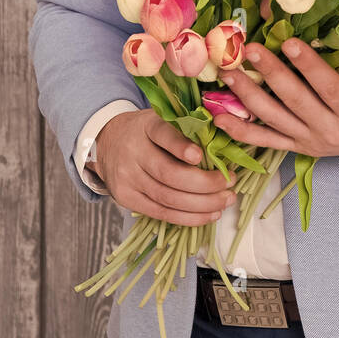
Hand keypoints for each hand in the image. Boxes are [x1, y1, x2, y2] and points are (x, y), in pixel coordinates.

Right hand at [94, 109, 237, 223]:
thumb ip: (188, 128)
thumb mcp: (163, 119)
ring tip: (225, 201)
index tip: (200, 155)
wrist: (109, 143)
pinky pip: (161, 213)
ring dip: (202, 204)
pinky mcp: (126, 198)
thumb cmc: (148, 132)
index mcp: (146, 127)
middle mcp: (134, 152)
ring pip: (168, 198)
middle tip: (229, 183)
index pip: (162, 134)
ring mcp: (128, 178)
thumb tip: (224, 145)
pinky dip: (189, 217)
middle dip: (205, 183)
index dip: (181, 146)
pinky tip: (209, 215)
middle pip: (169, 174)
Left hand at [210, 38, 338, 163]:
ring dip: (248, 98)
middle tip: (250, 50)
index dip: (308, 66)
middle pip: (294, 101)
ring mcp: (310, 141)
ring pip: (274, 120)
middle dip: (270, 75)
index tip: (288, 42)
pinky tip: (219, 117)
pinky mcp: (299, 147)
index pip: (327, 88)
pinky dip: (240, 132)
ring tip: (229, 74)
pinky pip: (266, 141)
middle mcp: (328, 131)